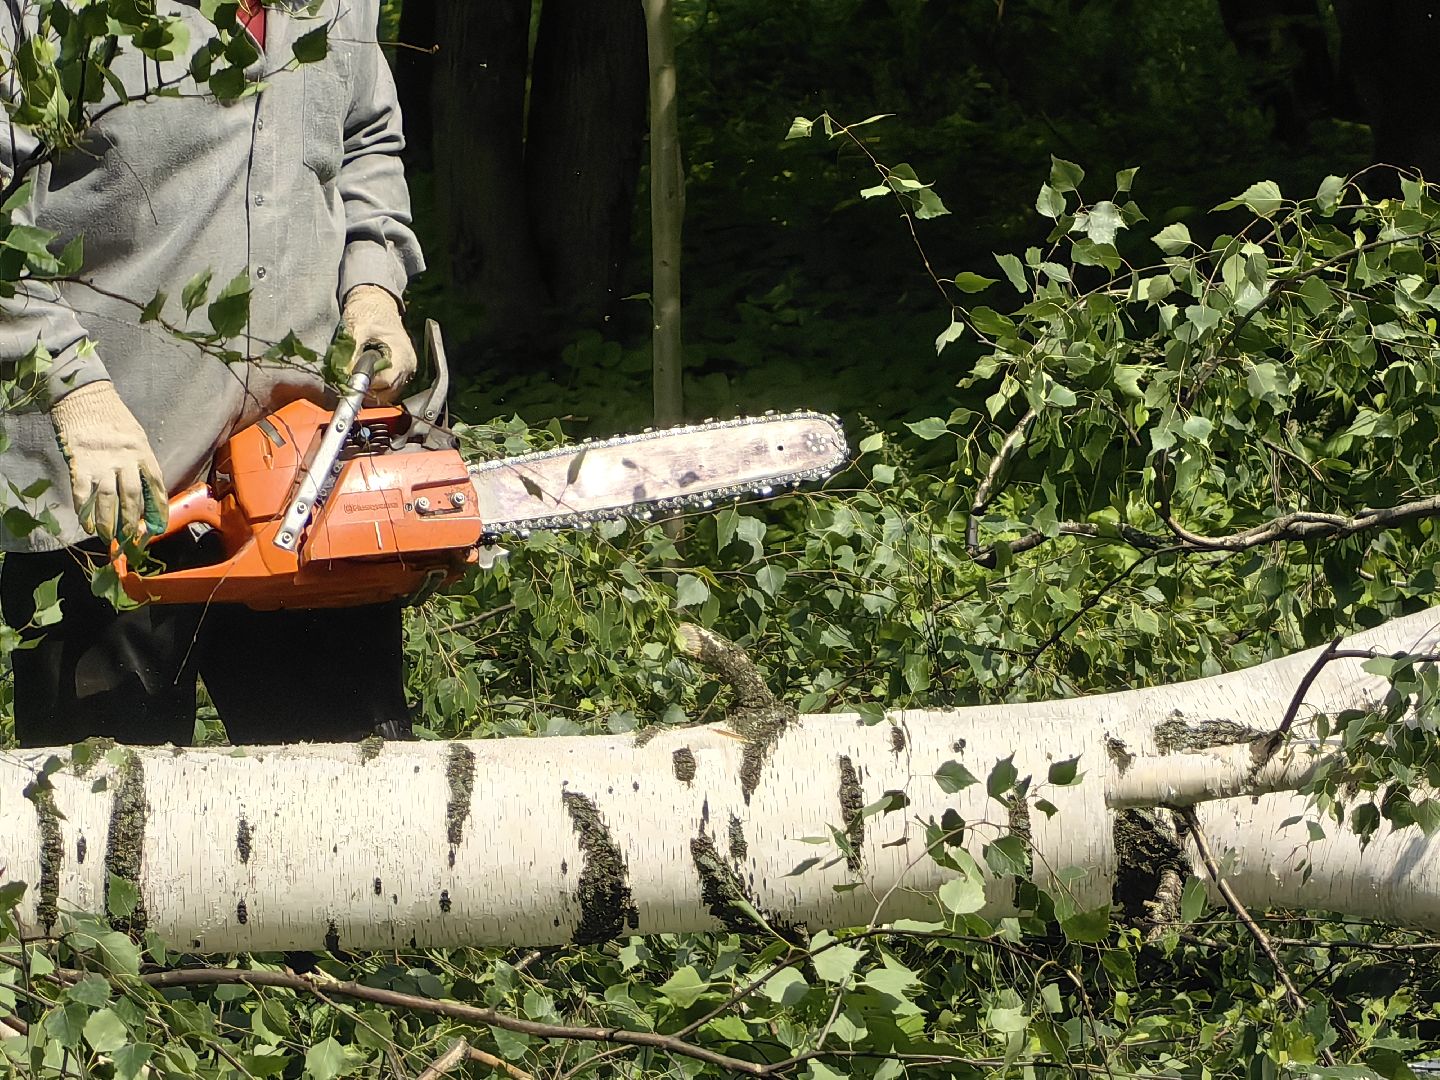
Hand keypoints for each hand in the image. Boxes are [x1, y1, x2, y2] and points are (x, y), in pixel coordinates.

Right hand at [50, 381, 167, 543]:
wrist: (84, 396)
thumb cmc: (111, 417)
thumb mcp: (135, 436)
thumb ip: (139, 460)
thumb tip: (143, 490)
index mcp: (142, 452)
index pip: (156, 485)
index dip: (158, 508)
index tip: (158, 526)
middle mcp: (125, 459)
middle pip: (132, 497)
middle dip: (131, 521)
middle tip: (129, 538)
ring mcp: (101, 462)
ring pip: (108, 499)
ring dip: (108, 522)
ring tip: (108, 537)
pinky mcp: (79, 463)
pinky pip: (83, 492)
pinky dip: (84, 511)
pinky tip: (86, 524)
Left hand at [342, 284, 415, 399]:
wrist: (377, 303)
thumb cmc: (369, 311)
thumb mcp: (356, 328)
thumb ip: (350, 353)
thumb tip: (344, 376)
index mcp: (402, 354)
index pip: (385, 382)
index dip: (366, 383)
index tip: (350, 378)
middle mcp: (408, 366)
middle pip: (388, 393)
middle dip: (367, 389)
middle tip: (351, 377)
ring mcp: (407, 370)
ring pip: (388, 394)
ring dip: (371, 388)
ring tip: (359, 373)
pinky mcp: (402, 372)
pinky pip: (389, 388)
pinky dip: (376, 385)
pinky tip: (367, 373)